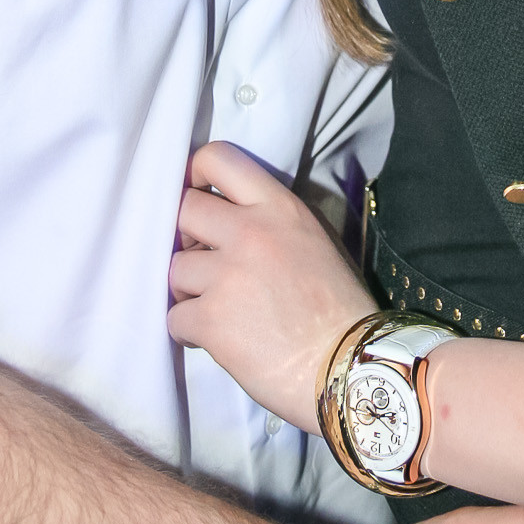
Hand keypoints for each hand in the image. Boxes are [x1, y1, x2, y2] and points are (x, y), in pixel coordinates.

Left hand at [168, 140, 373, 430]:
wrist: (349, 366)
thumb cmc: (339, 306)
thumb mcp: (315, 240)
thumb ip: (272, 221)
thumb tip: (227, 219)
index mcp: (279, 207)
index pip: (217, 157)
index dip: (195, 175)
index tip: (200, 198)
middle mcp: (249, 232)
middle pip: (182, 209)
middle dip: (186, 237)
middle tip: (205, 262)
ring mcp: (227, 275)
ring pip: (174, 268)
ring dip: (188, 290)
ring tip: (215, 307)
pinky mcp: (211, 319)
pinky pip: (175, 316)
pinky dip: (189, 330)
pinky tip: (214, 338)